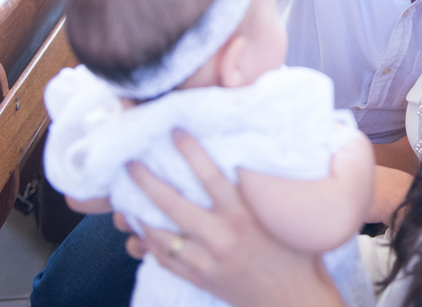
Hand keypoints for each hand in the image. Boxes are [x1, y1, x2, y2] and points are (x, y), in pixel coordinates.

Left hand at [123, 130, 343, 306]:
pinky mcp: (199, 278)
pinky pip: (165, 259)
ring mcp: (206, 260)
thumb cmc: (296, 254)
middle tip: (130, 163)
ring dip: (139, 215)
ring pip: (160, 235)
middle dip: (147, 181)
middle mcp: (220, 237)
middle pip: (173, 204)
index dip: (190, 152)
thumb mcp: (283, 216)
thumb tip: (250, 157)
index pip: (210, 177)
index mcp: (244, 216)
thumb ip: (263, 190)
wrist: (293, 299)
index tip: (175, 132)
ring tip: (125, 198)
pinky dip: (149, 243)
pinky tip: (140, 231)